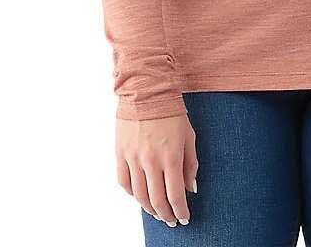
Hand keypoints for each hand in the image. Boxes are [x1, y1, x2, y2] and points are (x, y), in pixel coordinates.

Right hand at [116, 113, 198, 227]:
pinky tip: (139, 196)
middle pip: (156, 200)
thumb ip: (191, 164)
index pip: (175, 195)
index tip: (184, 218)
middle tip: (171, 220)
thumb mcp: (189, 136)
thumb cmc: (172, 111)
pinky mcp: (120, 153)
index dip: (180, 211)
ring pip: (139, 196)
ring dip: (149, 209)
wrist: (147, 90)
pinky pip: (124, 182)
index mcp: (170, 157)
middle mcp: (150, 161)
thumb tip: (191, 188)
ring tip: (157, 212)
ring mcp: (133, 158)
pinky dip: (131, 194)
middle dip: (166, 215)